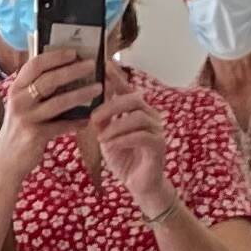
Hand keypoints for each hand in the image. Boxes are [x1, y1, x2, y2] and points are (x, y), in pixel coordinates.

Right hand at [0, 45, 102, 169]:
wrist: (5, 162)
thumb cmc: (19, 130)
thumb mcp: (22, 106)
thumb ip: (36, 90)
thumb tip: (66, 72)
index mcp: (16, 89)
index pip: (35, 65)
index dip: (55, 56)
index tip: (74, 53)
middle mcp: (18, 101)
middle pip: (49, 80)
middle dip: (73, 70)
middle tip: (92, 65)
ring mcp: (26, 118)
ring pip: (58, 102)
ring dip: (81, 94)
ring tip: (98, 88)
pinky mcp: (34, 136)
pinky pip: (61, 126)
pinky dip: (76, 122)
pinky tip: (88, 119)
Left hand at [94, 82, 176, 216]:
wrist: (139, 185)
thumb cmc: (124, 159)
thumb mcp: (107, 137)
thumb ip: (103, 122)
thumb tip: (91, 106)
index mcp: (138, 111)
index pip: (127, 90)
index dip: (117, 78)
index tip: (104, 66)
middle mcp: (150, 116)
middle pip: (134, 99)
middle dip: (111, 107)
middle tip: (94, 118)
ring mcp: (157, 130)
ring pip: (137, 117)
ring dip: (116, 126)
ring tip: (101, 138)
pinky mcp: (158, 145)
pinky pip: (142, 136)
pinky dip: (123, 139)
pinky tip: (111, 145)